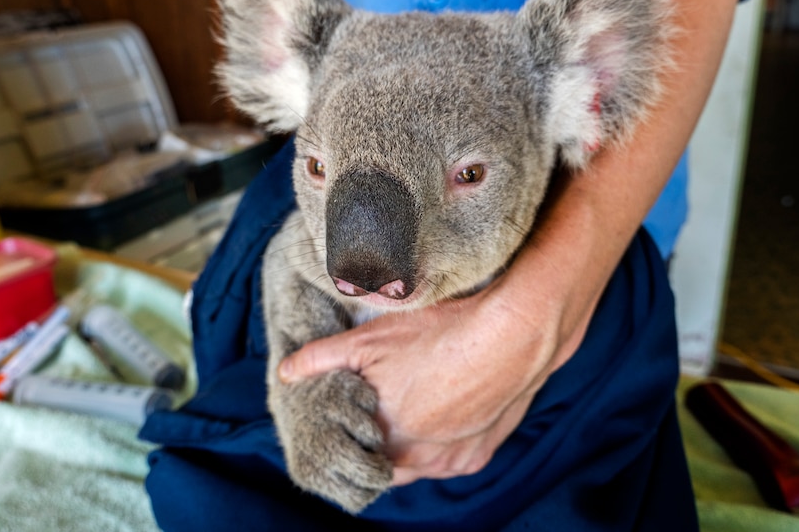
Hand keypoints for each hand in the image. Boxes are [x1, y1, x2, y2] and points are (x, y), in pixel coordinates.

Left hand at [279, 274, 591, 485]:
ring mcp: (451, 461)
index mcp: (385, 437)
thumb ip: (322, 358)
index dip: (349, 435)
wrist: (513, 337)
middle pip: (384, 464)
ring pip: (417, 465)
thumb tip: (285, 372)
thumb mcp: (371, 339)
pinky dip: (441, 442)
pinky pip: (448, 459)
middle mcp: (417, 460)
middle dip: (377, 442)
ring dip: (409, 445)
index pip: (352, 455)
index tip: (353, 415)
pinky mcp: (478, 456)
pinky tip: (444, 408)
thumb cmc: (440, 334)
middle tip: (382, 409)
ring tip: (413, 405)